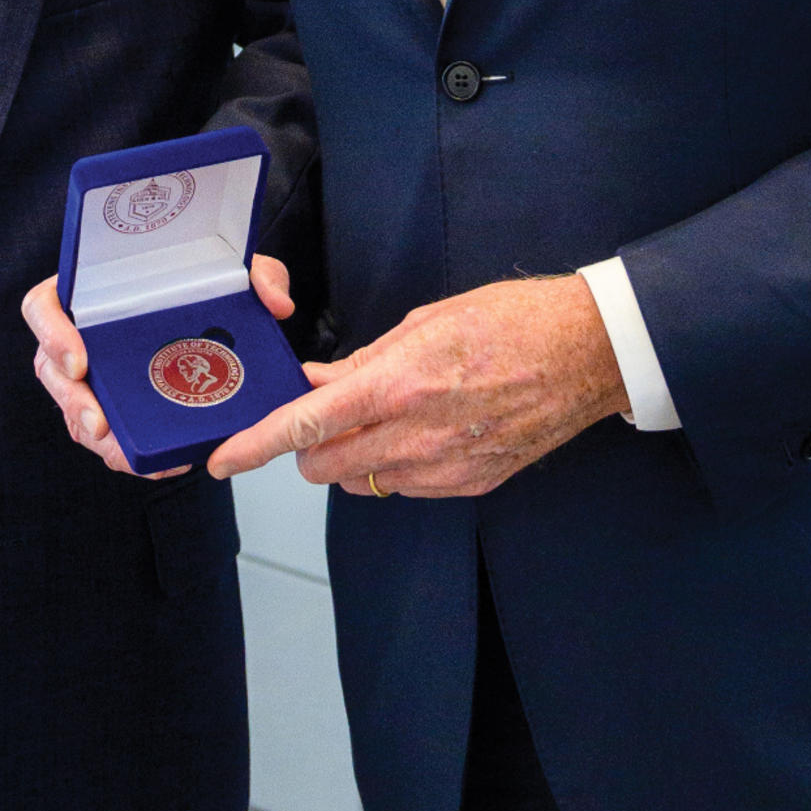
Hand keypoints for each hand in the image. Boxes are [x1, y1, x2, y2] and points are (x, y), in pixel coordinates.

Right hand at [23, 257, 296, 474]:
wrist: (210, 304)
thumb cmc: (200, 279)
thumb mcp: (231, 266)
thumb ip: (256, 272)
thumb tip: (275, 303)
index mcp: (89, 291)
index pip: (42, 307)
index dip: (51, 333)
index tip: (79, 361)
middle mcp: (82, 331)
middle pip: (52, 370)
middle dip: (74, 405)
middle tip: (101, 427)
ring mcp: (92, 370)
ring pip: (75, 410)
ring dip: (99, 439)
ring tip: (131, 458)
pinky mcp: (112, 400)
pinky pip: (103, 432)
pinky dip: (124, 451)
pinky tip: (156, 462)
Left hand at [206, 275, 628, 495]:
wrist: (588, 355)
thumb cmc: (512, 321)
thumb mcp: (428, 322)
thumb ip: (366, 359)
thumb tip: (318, 382)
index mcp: (400, 384)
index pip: (307, 425)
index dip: (256, 445)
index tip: (223, 460)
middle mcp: (418, 435)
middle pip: (324, 464)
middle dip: (309, 446)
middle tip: (327, 414)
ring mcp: (446, 468)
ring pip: (363, 482)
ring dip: (353, 457)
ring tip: (386, 417)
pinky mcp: (471, 485)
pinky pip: (406, 489)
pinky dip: (396, 467)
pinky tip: (423, 432)